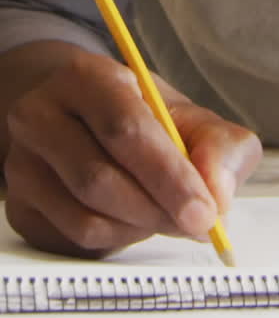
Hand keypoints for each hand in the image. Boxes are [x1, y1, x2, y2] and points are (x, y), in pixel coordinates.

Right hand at [3, 51, 261, 257]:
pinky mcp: (21, 207)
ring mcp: (23, 165)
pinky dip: (119, 238)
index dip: (168, 174)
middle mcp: (41, 117)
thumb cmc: (138, 115)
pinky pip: (76, 240)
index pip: (124, 129)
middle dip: (159, 208)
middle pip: (99, 178)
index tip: (205, 210)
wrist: (75, 116)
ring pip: (87, 218)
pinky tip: (135, 218)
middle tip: (198, 222)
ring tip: (169, 214)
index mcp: (86, 77)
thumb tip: (218, 192)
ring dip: (141, 227)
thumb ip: (219, 145)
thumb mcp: (186, 114)